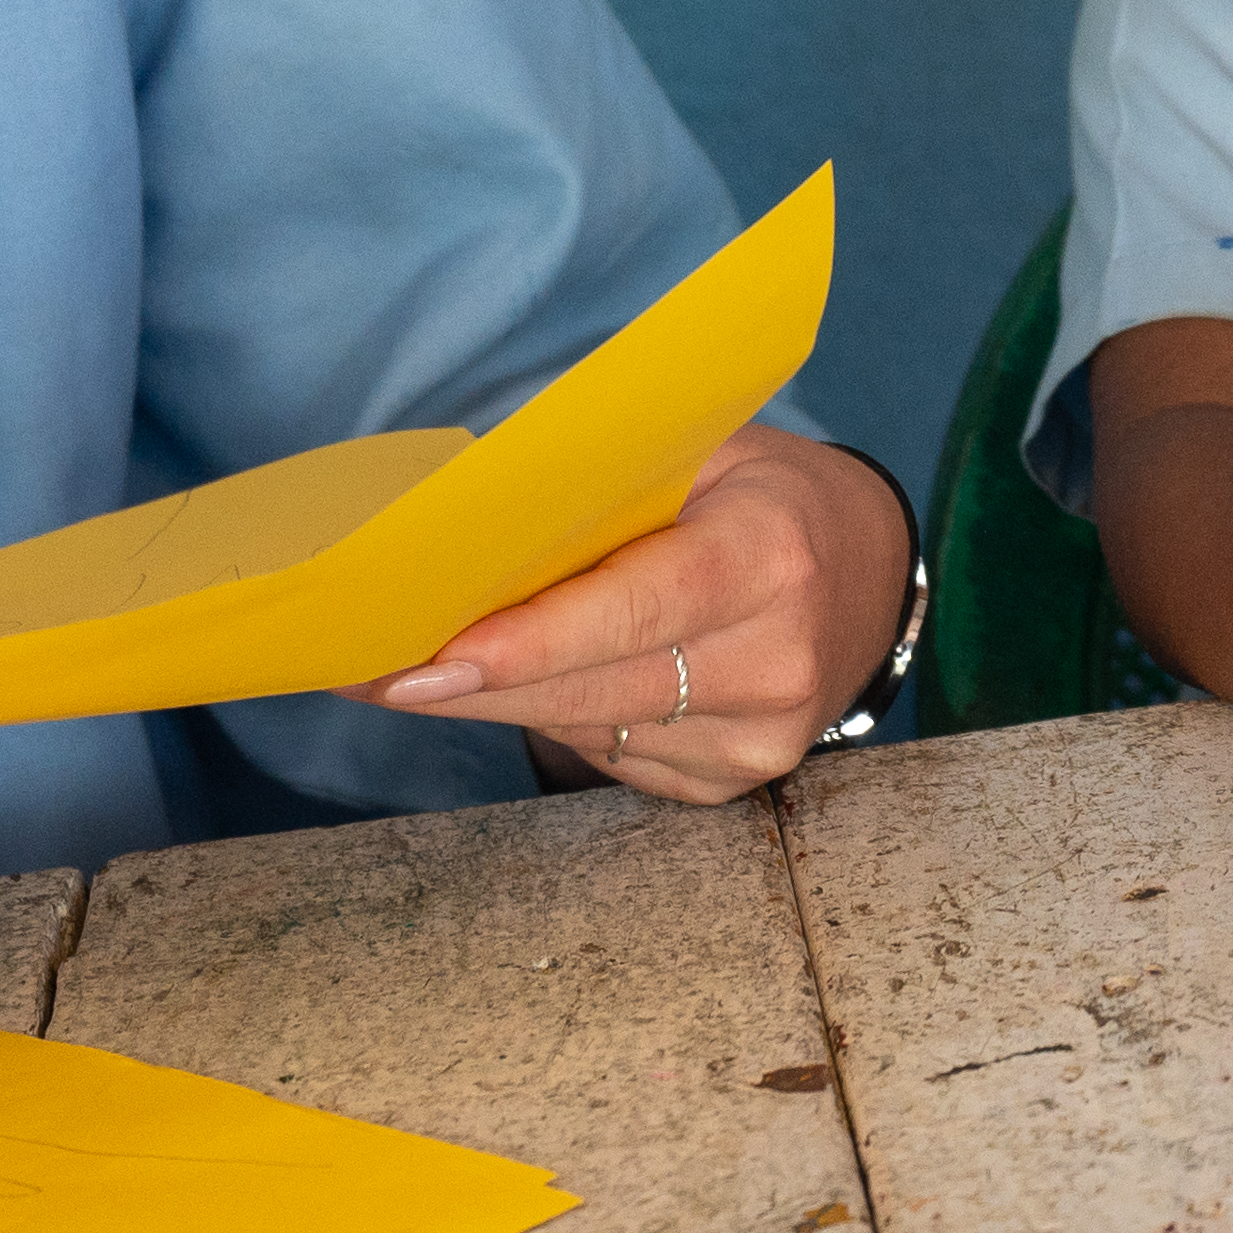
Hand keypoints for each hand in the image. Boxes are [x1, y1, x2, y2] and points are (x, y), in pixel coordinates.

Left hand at [357, 425, 909, 802]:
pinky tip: (509, 689)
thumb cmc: (757, 492)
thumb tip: (463, 510)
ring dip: (495, 703)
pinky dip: (554, 719)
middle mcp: (778, 658)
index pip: (638, 607)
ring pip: (591, 730)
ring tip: (404, 672)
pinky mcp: (736, 782)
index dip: (534, 640)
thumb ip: (601, 479)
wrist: (866, 571)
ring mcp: (763, 737)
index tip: (437, 660)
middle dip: (473, 683)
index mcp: (769, 554)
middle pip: (594, 686)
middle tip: (366, 667)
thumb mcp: (700, 450)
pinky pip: (613, 757)